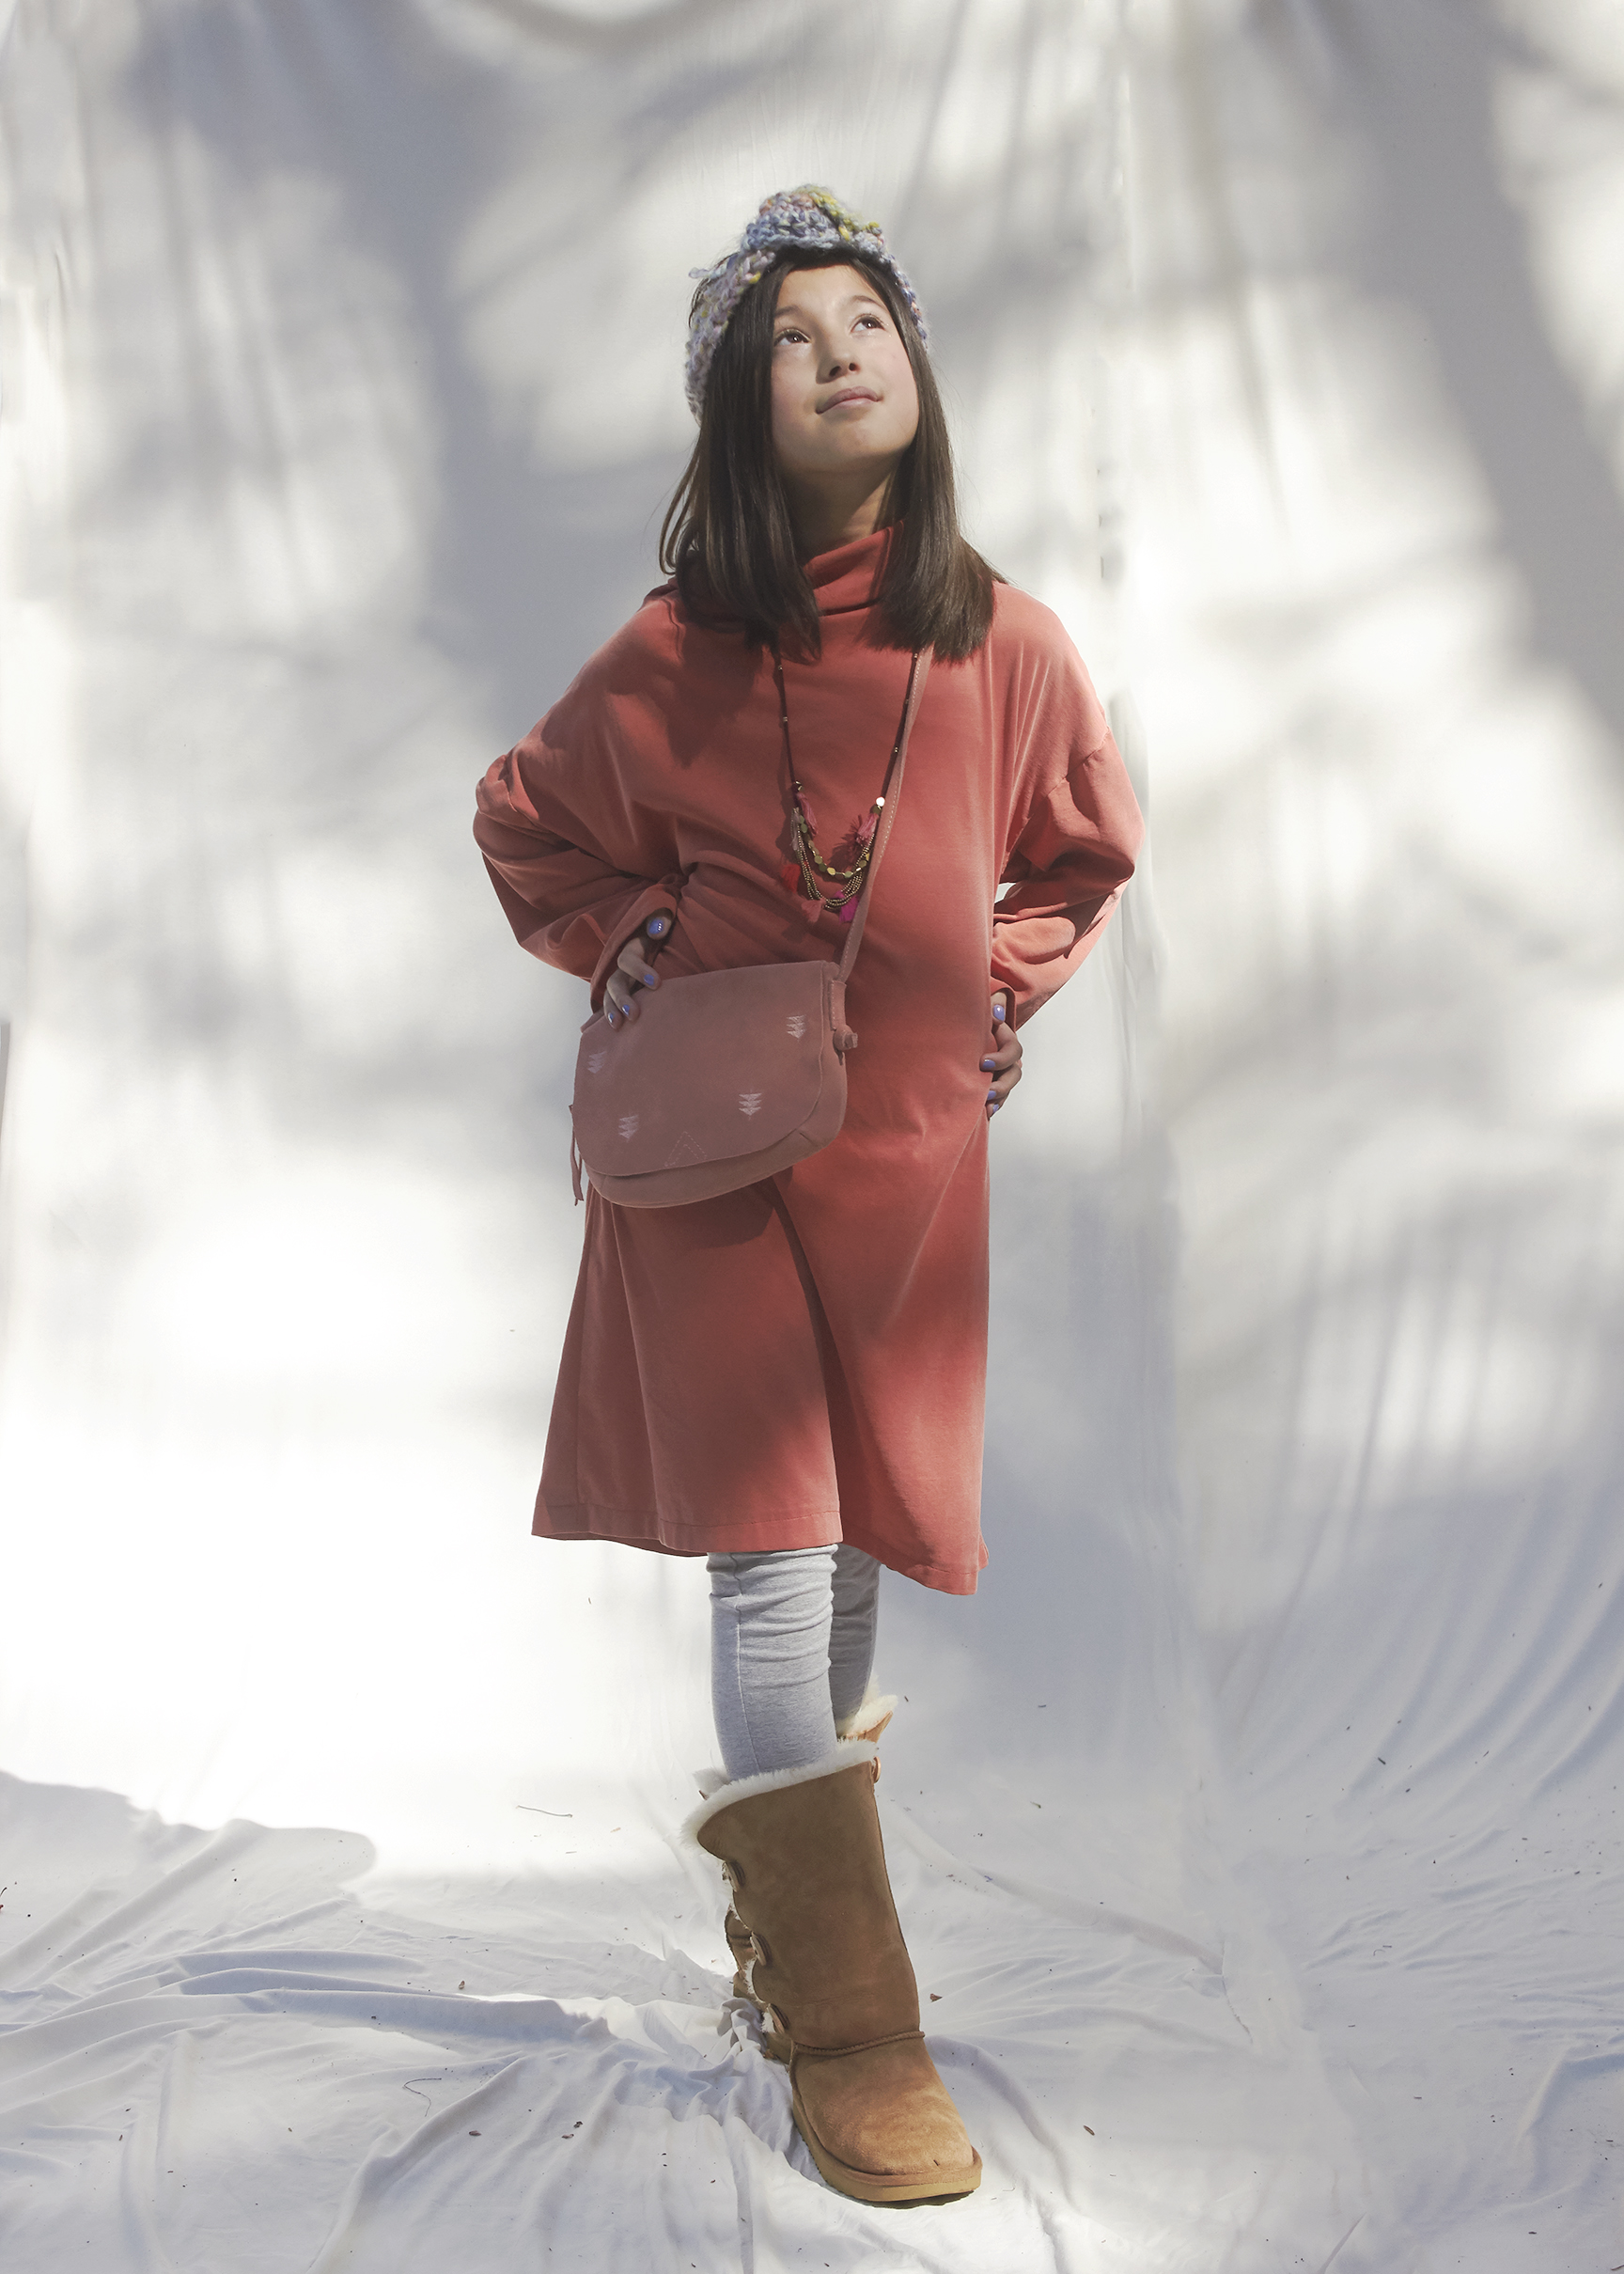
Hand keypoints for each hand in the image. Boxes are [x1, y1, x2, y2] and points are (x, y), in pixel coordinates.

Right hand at [602, 912, 671, 1025]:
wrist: (657, 940)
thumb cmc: (661, 933)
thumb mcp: (660, 922)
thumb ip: (659, 921)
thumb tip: (658, 929)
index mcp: (631, 952)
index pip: (628, 961)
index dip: (640, 971)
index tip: (657, 983)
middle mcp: (622, 970)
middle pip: (615, 984)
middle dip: (622, 1000)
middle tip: (634, 1014)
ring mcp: (621, 985)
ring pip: (609, 999)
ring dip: (611, 1012)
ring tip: (617, 1026)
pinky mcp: (623, 997)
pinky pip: (608, 1009)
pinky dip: (597, 1021)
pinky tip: (588, 1032)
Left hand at [981, 993, 1020, 1117]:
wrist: (962, 1032)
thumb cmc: (972, 1017)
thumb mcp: (982, 1008)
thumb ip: (992, 1005)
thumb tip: (996, 1012)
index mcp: (1006, 1039)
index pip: (1012, 1050)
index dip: (1001, 1058)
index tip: (983, 1063)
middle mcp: (1007, 1057)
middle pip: (1014, 1073)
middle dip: (1002, 1084)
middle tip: (987, 1090)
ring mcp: (1002, 1071)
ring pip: (1008, 1087)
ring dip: (999, 1097)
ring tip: (987, 1104)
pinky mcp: (995, 1083)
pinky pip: (1000, 1098)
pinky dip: (994, 1105)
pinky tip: (986, 1112)